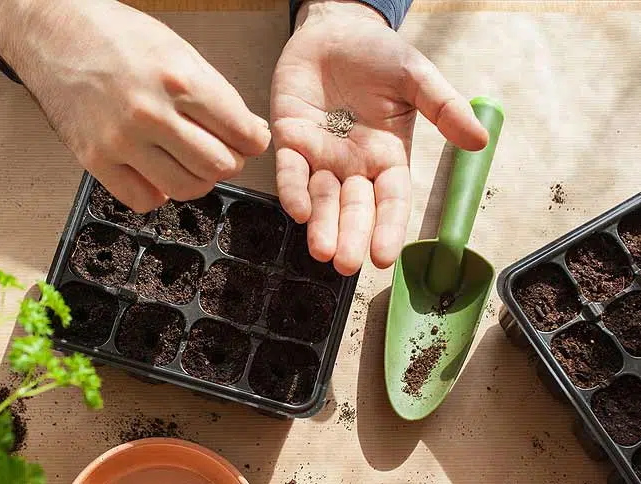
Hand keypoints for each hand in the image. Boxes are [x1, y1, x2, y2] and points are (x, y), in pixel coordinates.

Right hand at [0, 0, 270, 211]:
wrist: (56, 33)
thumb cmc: (118, 38)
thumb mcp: (180, 52)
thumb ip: (219, 95)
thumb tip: (252, 132)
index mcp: (179, 80)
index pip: (241, 133)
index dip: (253, 141)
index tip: (249, 141)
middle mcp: (150, 113)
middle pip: (218, 166)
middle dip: (228, 161)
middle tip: (220, 151)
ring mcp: (120, 140)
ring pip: (185, 188)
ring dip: (197, 180)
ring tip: (189, 162)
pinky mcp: (95, 159)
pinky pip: (143, 200)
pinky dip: (158, 193)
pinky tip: (157, 172)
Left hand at [271, 0, 487, 275]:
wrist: (335, 30)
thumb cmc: (378, 54)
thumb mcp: (416, 78)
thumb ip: (444, 107)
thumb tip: (479, 140)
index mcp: (388, 156)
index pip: (391, 200)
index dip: (388, 228)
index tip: (385, 258)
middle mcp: (353, 164)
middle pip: (354, 208)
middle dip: (350, 236)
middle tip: (347, 265)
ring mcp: (320, 154)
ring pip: (321, 198)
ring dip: (320, 225)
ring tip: (321, 252)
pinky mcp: (290, 139)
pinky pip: (290, 170)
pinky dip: (292, 189)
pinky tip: (297, 211)